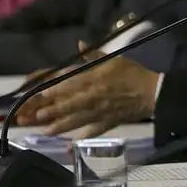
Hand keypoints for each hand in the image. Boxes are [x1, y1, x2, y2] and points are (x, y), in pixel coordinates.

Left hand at [15, 41, 159, 139]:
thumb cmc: (132, 73)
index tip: (40, 94)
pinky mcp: (108, 123)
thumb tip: (79, 44)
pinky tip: (71, 142)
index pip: (70, 85)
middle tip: (33, 117)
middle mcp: (94, 97)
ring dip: (60, 126)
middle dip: (51, 112)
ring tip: (45, 131)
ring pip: (76, 120)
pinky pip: (93, 131)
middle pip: (69, 105)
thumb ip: (94, 55)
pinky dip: (82, 136)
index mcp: (95, 80)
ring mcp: (100, 112)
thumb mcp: (113, 59)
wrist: (152, 92)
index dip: (54, 91)